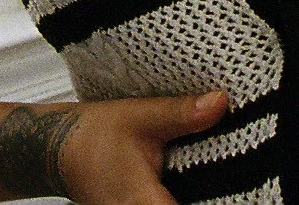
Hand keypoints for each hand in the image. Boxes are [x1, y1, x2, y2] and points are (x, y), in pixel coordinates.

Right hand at [0, 90, 228, 204]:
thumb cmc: (91, 135)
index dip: (216, 203)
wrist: (55, 148)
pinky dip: (183, 200)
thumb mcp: (140, 117)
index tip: (243, 197)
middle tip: (239, 188)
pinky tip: (199, 190)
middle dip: (213, 200)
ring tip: (221, 187)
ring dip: (198, 200)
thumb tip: (220, 103)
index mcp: (142, 201)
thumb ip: (181, 114)